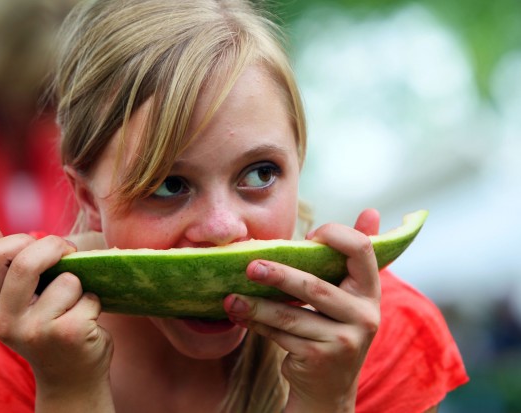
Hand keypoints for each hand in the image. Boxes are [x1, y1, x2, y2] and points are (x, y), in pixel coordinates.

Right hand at [0, 226, 114, 411]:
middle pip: (27, 263)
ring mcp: (36, 330)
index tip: (41, 246)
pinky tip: (86, 321)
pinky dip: (94, 302)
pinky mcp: (68, 334)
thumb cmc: (47, 327)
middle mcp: (6, 321)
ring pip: (67, 279)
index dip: (23, 239)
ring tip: (74, 304)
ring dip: (79, 285)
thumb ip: (6, 266)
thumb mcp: (19, 301)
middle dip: (56, 246)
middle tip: (69, 251)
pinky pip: (89, 296)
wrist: (70, 378)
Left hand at [224, 209, 381, 411]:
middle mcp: (364, 315)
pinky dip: (256, 322)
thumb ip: (352, 257)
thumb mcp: (349, 295)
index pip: (362, 250)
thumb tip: (371, 210)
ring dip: (255, 304)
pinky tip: (238, 313)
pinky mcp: (320, 358)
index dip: (335, 235)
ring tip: (230, 296)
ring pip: (290, 314)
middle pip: (314, 286)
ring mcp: (344, 340)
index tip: (307, 236)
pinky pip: (280, 334)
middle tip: (248, 265)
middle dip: (278, 274)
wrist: (330, 388)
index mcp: (371, 291)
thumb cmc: (334, 328)